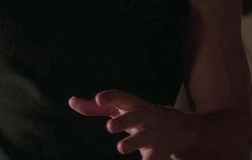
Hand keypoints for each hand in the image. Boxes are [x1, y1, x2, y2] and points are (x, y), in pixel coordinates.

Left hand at [69, 90, 200, 159]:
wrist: (180, 128)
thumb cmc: (139, 116)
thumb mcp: (121, 109)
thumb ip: (95, 107)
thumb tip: (71, 101)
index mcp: (133, 105)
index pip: (121, 97)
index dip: (110, 97)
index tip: (99, 99)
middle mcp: (144, 117)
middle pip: (134, 117)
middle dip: (124, 121)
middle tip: (109, 126)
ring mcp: (154, 134)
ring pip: (144, 138)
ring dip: (133, 142)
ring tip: (121, 147)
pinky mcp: (161, 150)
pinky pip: (154, 157)